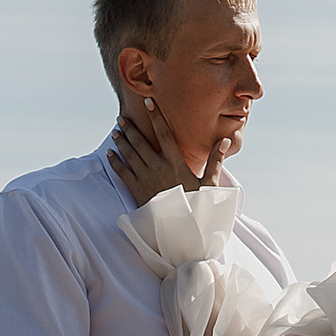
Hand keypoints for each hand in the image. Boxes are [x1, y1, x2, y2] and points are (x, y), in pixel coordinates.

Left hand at [107, 103, 223, 205]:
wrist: (182, 232)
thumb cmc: (199, 207)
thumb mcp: (210, 184)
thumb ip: (216, 161)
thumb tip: (225, 140)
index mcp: (176, 163)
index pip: (164, 134)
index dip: (156, 117)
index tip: (149, 103)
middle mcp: (158, 168)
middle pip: (141, 143)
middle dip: (131, 128)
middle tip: (121, 117)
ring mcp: (146, 180)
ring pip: (130, 156)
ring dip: (122, 142)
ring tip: (116, 130)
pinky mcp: (137, 192)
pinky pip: (123, 174)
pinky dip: (116, 162)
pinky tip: (110, 154)